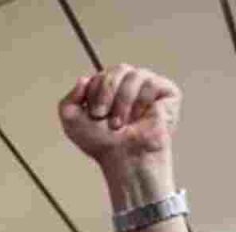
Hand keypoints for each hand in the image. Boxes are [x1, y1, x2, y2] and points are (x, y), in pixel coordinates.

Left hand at [59, 65, 179, 171]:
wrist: (123, 157)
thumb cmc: (102, 143)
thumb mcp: (72, 122)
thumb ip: (68, 99)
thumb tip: (82, 80)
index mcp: (110, 88)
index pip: (101, 75)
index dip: (94, 92)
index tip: (94, 115)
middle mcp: (130, 84)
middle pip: (118, 69)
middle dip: (106, 93)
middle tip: (103, 116)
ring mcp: (149, 87)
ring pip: (134, 75)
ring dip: (122, 102)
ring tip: (122, 122)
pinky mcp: (167, 93)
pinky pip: (151, 82)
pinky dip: (141, 102)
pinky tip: (141, 117)